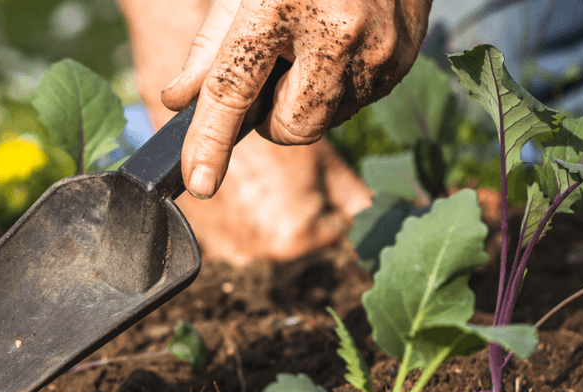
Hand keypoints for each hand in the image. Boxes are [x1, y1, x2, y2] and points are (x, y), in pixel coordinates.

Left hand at [162, 0, 432, 198]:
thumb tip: (179, 101)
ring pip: (325, 120)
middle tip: (274, 70)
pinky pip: (358, 103)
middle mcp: (337, 34)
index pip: (234, 89)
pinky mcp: (403, 61)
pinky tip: (341, 43)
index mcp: (281, 7)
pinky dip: (339, 88)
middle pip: (291, 127)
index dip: (212, 140)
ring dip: (307, 99)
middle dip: (272, 115)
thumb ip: (211, 46)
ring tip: (312, 43)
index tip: (200, 183)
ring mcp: (378, 51)